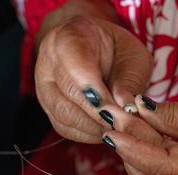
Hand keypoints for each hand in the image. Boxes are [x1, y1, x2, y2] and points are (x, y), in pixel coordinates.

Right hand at [35, 16, 152, 142]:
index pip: (75, 65)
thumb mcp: (133, 57)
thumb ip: (129, 81)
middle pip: (67, 94)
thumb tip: (126, 110)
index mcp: (69, 38)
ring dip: (93, 127)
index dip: (95, 90)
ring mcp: (44, 86)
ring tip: (116, 127)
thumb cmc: (118, 51)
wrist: (99, 50)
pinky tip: (105, 130)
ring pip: (62, 115)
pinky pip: (63, 127)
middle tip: (122, 123)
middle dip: (97, 114)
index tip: (116, 108)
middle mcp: (49, 61)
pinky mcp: (48, 107)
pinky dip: (87, 133)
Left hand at [101, 94, 177, 174]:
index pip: (163, 166)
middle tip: (116, 116)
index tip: (111, 129)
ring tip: (126, 124)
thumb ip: (177, 114)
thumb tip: (141, 110)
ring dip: (136, 152)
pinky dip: (148, 158)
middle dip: (130, 146)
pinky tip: (142, 136)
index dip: (134, 148)